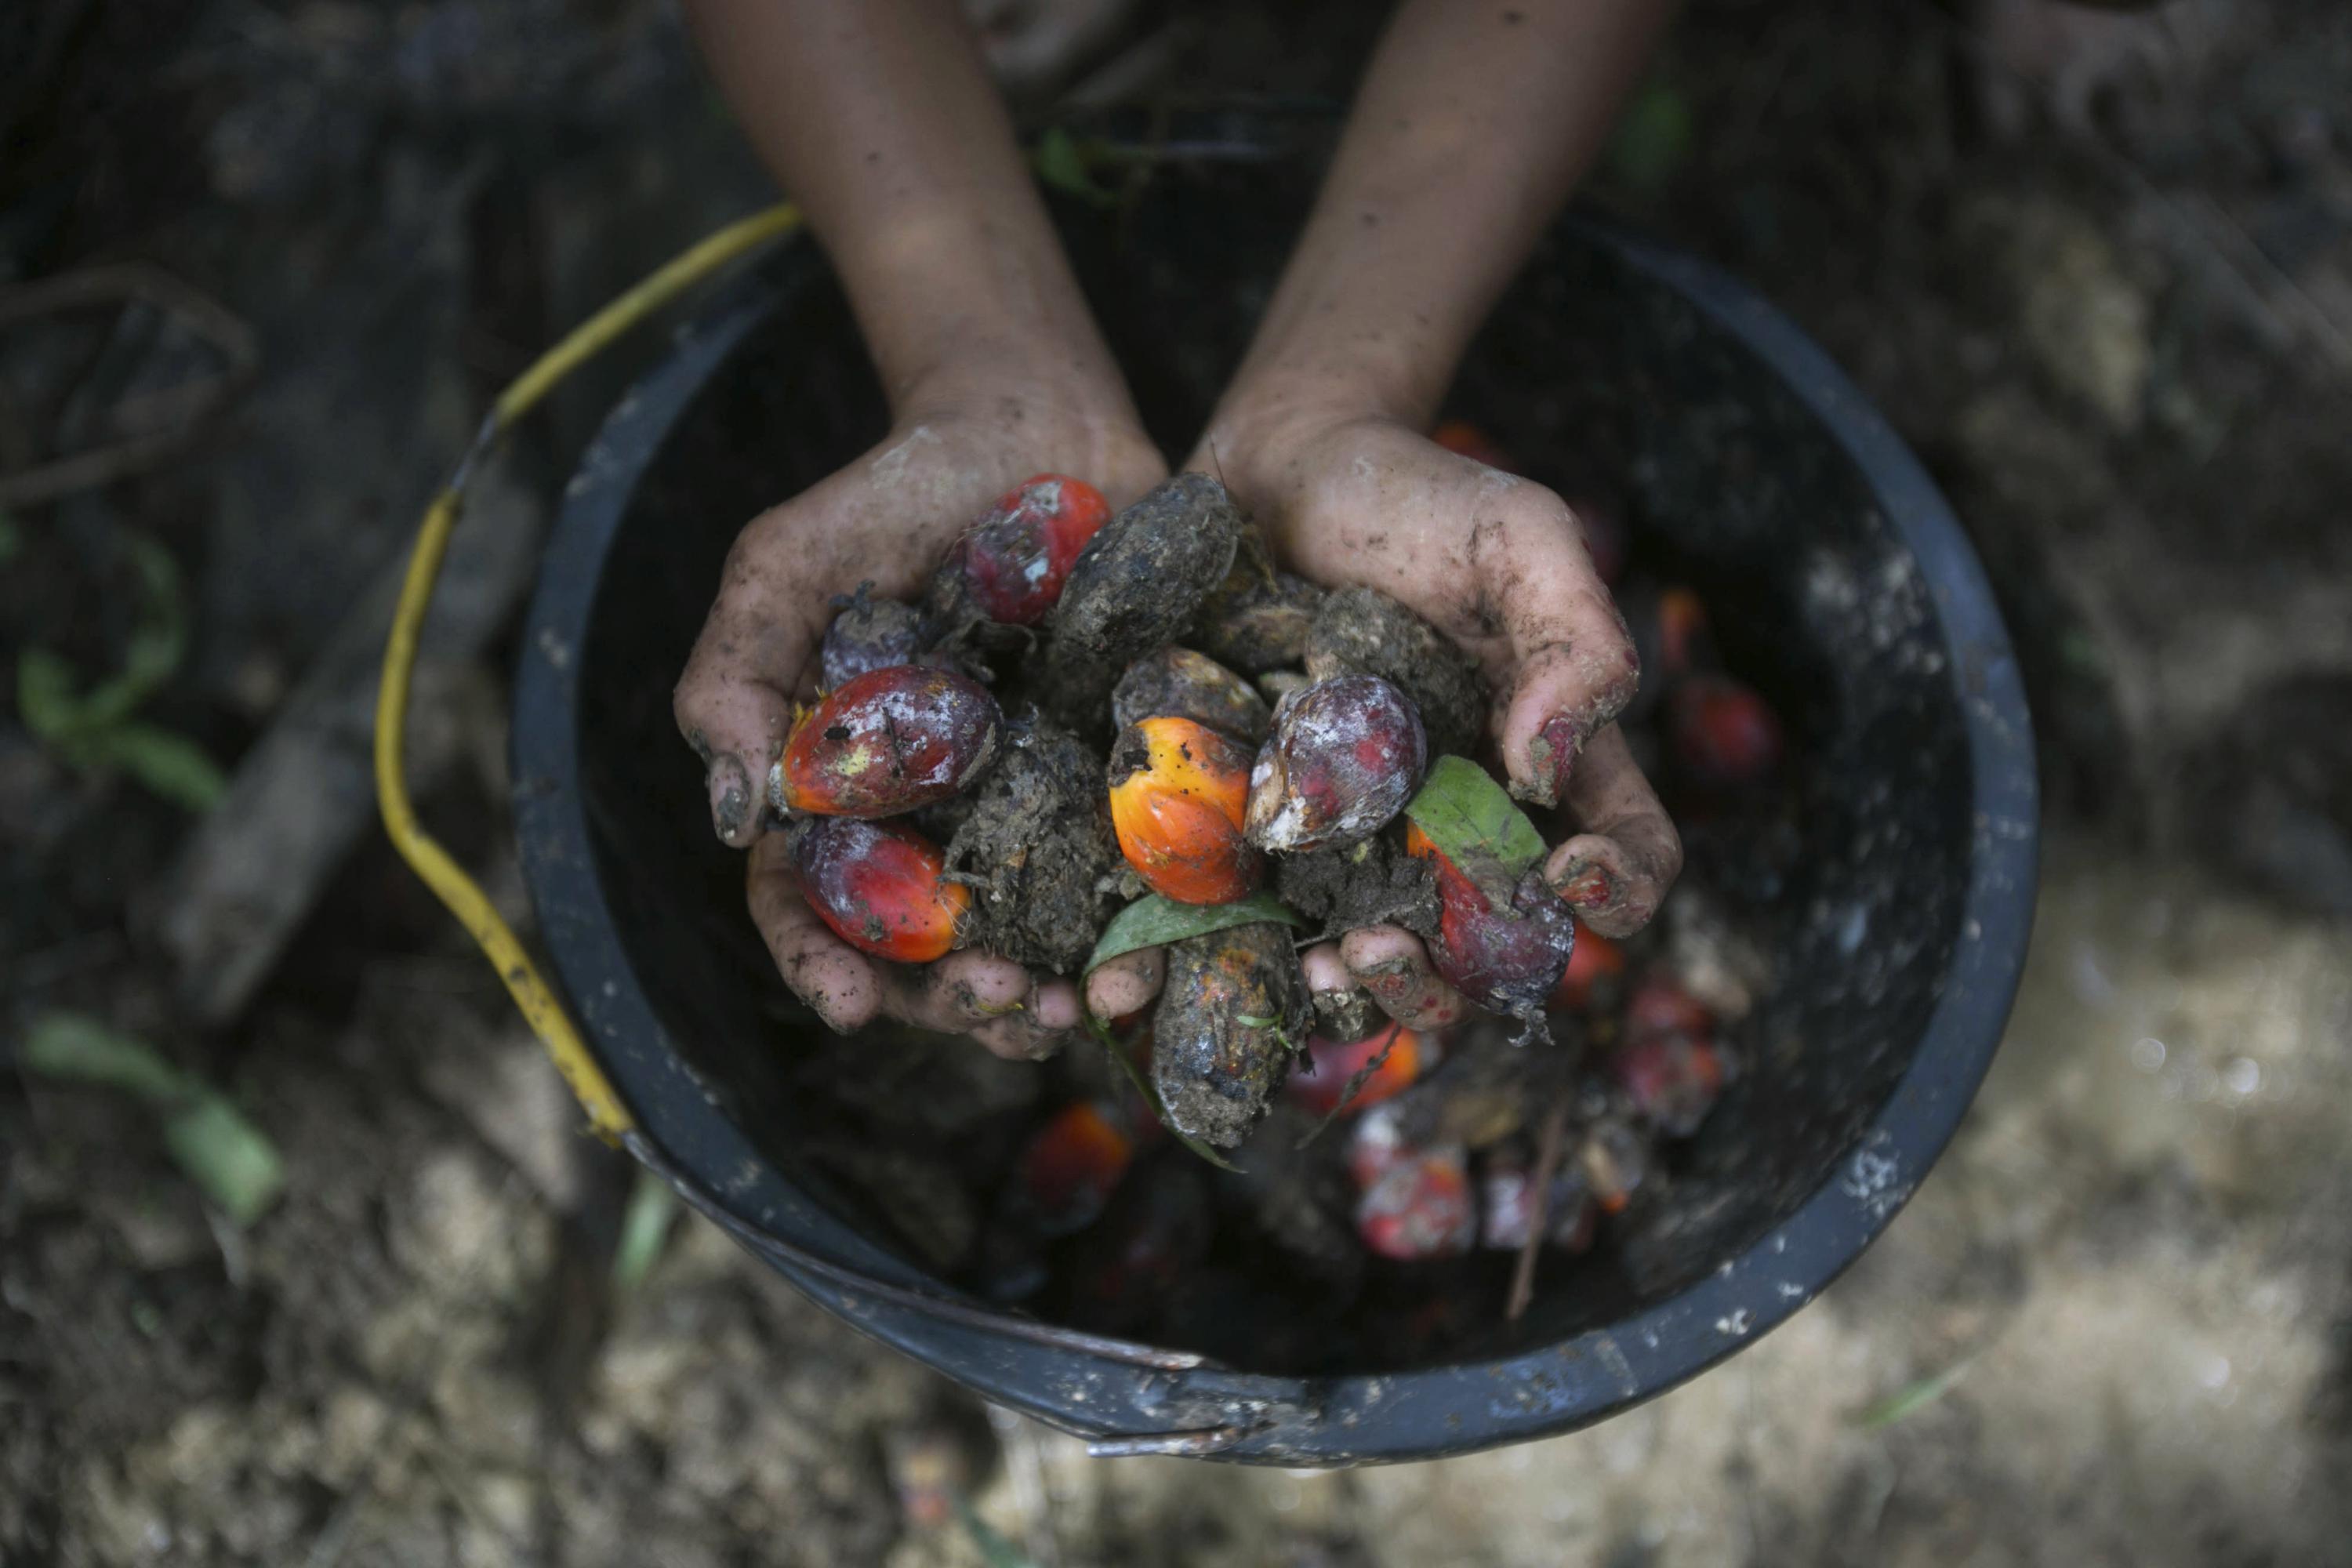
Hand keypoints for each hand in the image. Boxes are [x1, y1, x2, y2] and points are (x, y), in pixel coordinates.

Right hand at [677, 364, 1165, 1056]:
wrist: (1039, 428)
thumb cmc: (893, 491)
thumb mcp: (786, 564)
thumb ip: (737, 676)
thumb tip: (733, 816)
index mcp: (842, 791)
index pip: (811, 904)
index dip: (823, 966)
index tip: (849, 1009)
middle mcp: (935, 819)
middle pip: (928, 951)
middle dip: (956, 1001)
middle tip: (1001, 1009)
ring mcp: (1033, 808)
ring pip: (1032, 938)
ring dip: (1050, 992)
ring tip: (1080, 1010)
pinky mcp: (1124, 784)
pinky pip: (1132, 877)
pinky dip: (1141, 929)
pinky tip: (1154, 953)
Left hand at [1088, 398, 1679, 1031]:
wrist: (1268, 476)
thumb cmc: (1413, 498)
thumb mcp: (1517, 537)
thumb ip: (1573, 638)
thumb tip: (1551, 767)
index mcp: (1550, 764)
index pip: (1630, 857)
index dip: (1619, 892)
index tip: (1568, 874)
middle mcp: (1465, 824)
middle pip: (1503, 951)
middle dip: (1463, 974)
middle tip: (1402, 942)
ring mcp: (1368, 845)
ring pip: (1398, 968)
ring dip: (1378, 993)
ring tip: (1337, 963)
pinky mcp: (1274, 845)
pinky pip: (1280, 931)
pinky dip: (1267, 967)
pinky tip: (1253, 955)